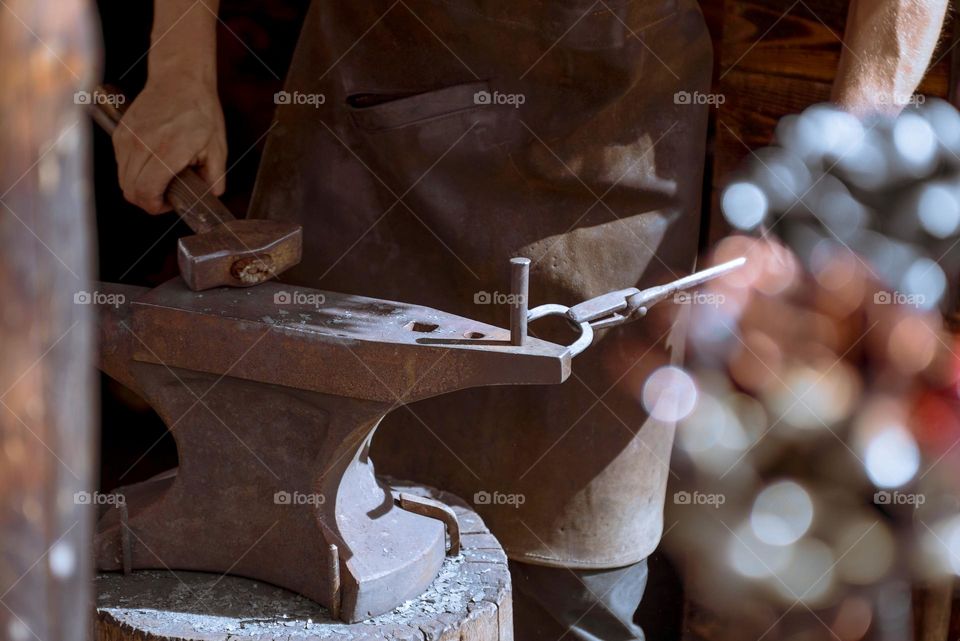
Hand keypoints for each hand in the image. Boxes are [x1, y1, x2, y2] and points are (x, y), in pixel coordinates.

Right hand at [112, 76, 226, 213]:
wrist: (179, 79)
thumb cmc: (200, 111)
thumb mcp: (217, 146)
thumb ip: (215, 177)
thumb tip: (212, 196)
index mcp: (166, 151)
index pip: (146, 192)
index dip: (156, 206)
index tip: (169, 203)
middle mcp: (141, 146)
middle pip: (130, 191)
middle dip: (148, 200)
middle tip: (166, 195)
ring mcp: (127, 139)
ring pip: (123, 180)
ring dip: (139, 186)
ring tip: (161, 179)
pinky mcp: (120, 133)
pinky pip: (121, 164)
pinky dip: (133, 171)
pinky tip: (152, 164)